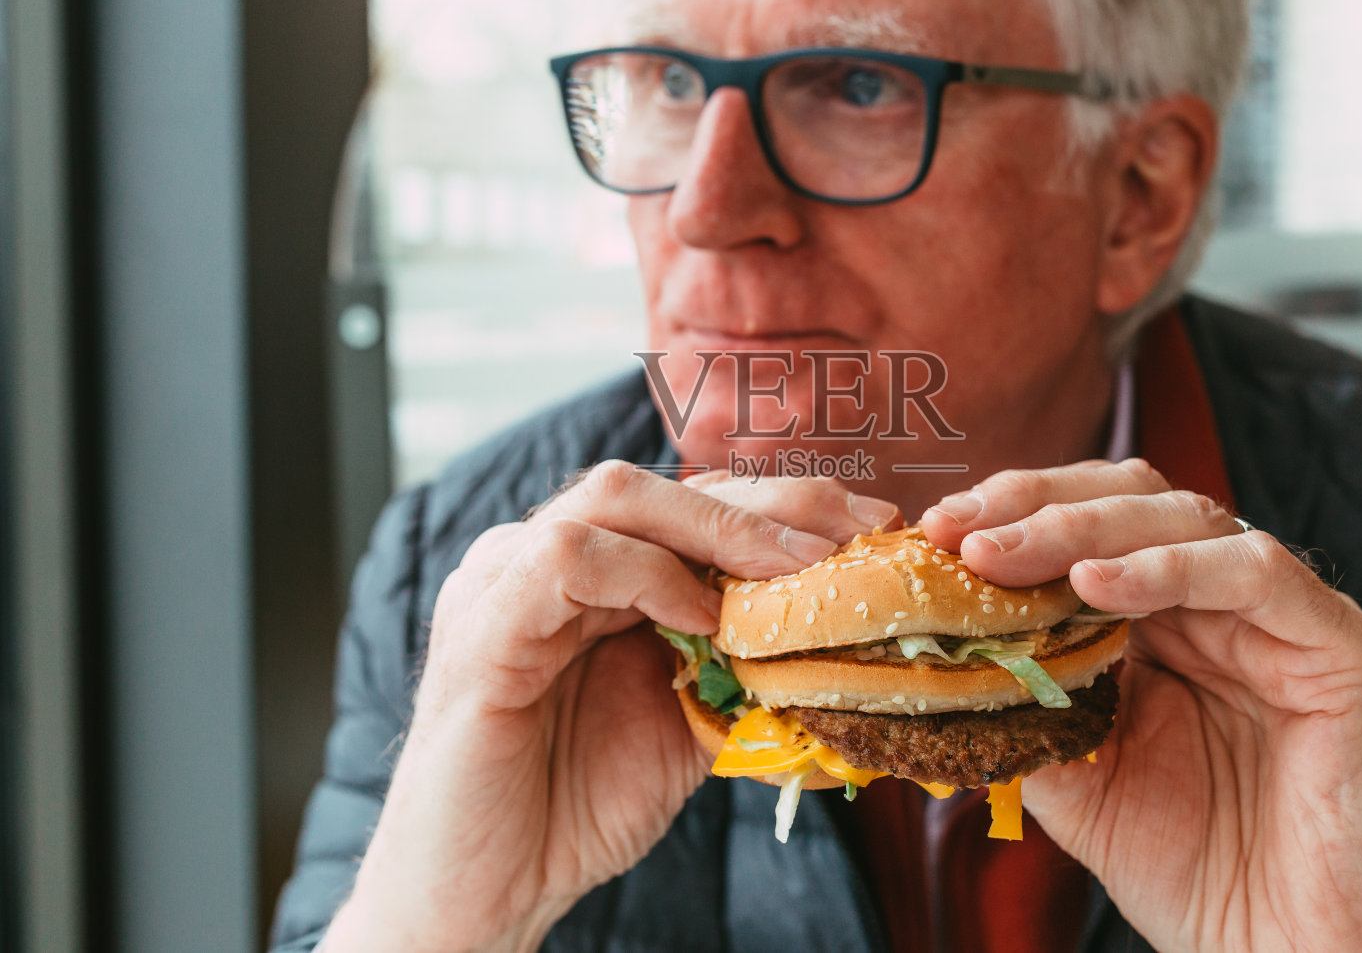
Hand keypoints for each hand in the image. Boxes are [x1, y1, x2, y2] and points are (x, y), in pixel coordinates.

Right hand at [324, 462, 897, 952]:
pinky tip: (697, 614)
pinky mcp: (480, 626)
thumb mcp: (686, 718)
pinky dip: (643, 573)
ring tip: (791, 569)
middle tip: (848, 536)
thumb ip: (737, 659)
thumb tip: (836, 626)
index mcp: (593, 572)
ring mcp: (504, 581)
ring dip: (718, 528)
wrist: (487, 888)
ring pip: (615, 497)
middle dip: (768, 503)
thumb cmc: (574, 804)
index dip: (784, 504)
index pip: (691, 501)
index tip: (871, 525)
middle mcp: (545, 557)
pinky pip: (565, 559)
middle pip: (663, 484)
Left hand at [921, 459, 1361, 952]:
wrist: (1275, 950)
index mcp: (1168, 618)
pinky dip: (1169, 567)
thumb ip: (1025, 697)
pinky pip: (1254, 572)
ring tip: (1004, 555)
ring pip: (1186, 518)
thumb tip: (940, 643)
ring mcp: (1284, 616)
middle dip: (1036, 505)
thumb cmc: (1187, 867)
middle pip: (1133, 499)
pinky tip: (1095, 585)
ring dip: (1082, 528)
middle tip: (961, 532)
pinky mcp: (1342, 644)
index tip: (937, 530)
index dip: (1014, 513)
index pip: (1090, 525)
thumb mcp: (1073, 770)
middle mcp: (1225, 600)